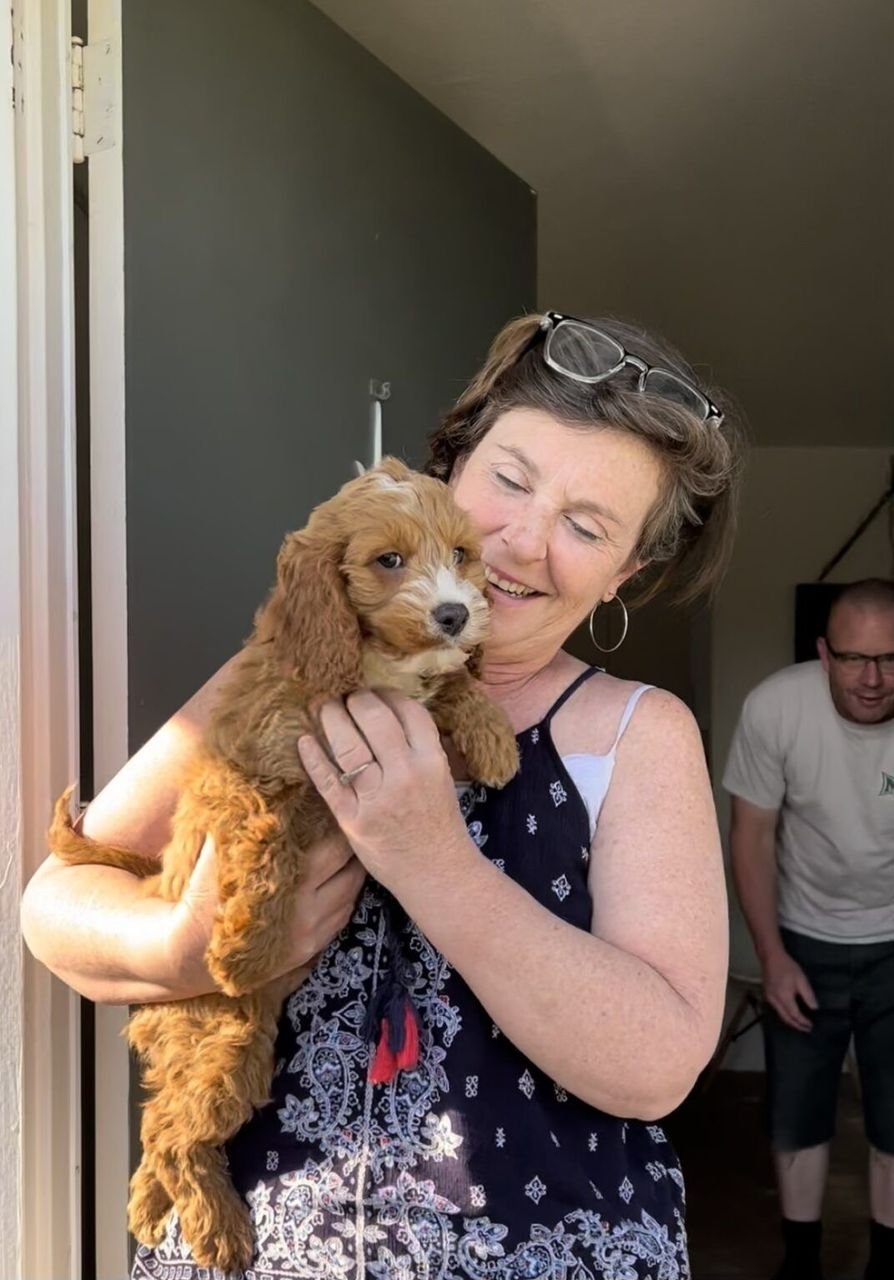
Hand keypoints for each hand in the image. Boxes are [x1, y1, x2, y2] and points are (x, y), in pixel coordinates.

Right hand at [165, 829, 365, 996]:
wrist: (186, 952)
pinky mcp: (306, 953)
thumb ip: (240, 826)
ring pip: (350, 899)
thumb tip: (250, 789)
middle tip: (353, 833)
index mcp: (292, 883)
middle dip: (353, 853)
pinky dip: (344, 901)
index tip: (341, 814)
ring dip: (351, 877)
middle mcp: (308, 912)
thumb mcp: (218, 855)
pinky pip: (339, 922)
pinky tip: (337, 887)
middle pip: (351, 874)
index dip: (341, 830)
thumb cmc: (202, 897)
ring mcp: (310, 936)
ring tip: (349, 857)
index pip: (336, 849)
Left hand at [297, 690, 474, 896]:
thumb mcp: (440, 778)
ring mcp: (377, 797)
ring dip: (331, 719)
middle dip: (356, 700)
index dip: (387, 694)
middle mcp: (405, 774)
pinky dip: (313, 758)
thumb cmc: (439, 823)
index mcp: (432, 761)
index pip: (408, 711)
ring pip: (348, 745)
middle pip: (374, 718)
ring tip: (324, 708)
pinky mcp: (352, 819)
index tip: (374, 691)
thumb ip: (418, 748)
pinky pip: (327, 781)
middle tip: (346, 696)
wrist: (437, 873)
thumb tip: (388, 712)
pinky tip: (304, 741)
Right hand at [762, 949, 817, 1031]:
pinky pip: (776, 1009)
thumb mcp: (801, 979)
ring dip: (790, 1021)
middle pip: (786, 1018)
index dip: (803, 1022)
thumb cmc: (787, 967)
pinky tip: (790, 1013)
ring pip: (780, 1015)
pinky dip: (784, 1014)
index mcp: (784, 997)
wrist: (771, 957)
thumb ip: (808, 995)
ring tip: (799, 1023)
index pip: (795, 1015)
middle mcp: (775, 1000)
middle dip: (796, 1025)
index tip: (811, 1025)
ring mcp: (769, 998)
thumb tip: (814, 1008)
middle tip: (806, 1029)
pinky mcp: (767, 995)